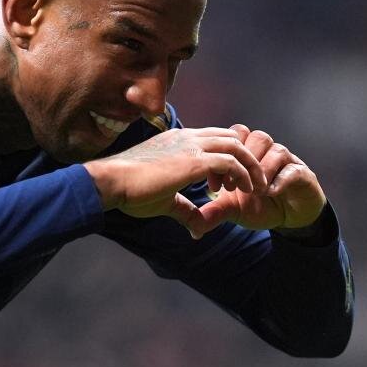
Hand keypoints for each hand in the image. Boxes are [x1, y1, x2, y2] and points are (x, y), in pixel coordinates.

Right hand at [83, 126, 268, 237]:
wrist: (111, 182)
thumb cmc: (130, 190)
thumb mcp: (164, 200)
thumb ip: (184, 209)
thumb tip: (197, 229)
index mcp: (178, 140)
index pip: (214, 138)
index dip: (229, 157)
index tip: (230, 182)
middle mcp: (186, 137)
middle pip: (230, 136)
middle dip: (246, 158)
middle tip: (252, 183)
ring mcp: (190, 146)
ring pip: (235, 145)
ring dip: (250, 166)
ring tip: (255, 188)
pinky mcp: (193, 161)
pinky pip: (230, 161)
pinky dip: (242, 174)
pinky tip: (243, 191)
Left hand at [195, 125, 326, 233]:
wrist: (290, 217)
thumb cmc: (259, 206)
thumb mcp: (234, 210)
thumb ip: (216, 211)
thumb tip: (194, 226)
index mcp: (246, 154)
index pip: (233, 138)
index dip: (222, 159)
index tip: (214, 184)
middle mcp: (266, 152)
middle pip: (254, 137)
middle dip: (241, 161)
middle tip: (232, 186)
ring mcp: (286, 160)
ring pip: (274, 148)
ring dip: (261, 169)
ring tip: (254, 191)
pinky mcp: (302, 173)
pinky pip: (292, 168)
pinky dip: (280, 179)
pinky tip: (270, 193)